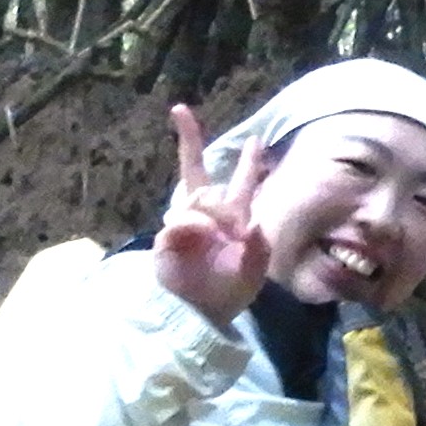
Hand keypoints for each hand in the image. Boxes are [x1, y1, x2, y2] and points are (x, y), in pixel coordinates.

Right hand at [149, 102, 284, 327]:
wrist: (202, 314)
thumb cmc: (230, 292)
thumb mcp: (255, 271)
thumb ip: (258, 246)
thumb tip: (252, 222)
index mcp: (233, 218)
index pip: (240, 182)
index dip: (247, 161)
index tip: (255, 138)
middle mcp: (207, 214)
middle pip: (196, 169)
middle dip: (189, 138)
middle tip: (180, 111)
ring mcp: (185, 223)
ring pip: (194, 194)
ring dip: (209, 207)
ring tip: (218, 230)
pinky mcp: (167, 238)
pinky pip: (179, 220)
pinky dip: (193, 224)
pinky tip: (204, 233)